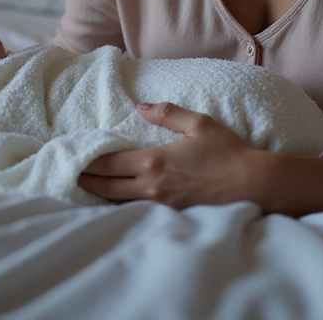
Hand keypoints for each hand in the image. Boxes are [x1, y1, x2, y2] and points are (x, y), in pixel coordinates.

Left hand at [78, 102, 265, 208]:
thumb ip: (167, 112)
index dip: (86, 160)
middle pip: (105, 187)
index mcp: (153, 161)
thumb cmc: (228, 152)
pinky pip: (136, 211)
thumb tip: (140, 106)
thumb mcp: (199, 123)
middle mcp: (151, 186)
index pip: (108, 163)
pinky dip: (120, 205)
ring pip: (118, 202)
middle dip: (85, 180)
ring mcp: (160, 206)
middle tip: (69, 174)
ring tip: (85, 187)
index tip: (72, 154)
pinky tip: (116, 201)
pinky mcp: (170, 216)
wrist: (253, 184)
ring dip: (100, 195)